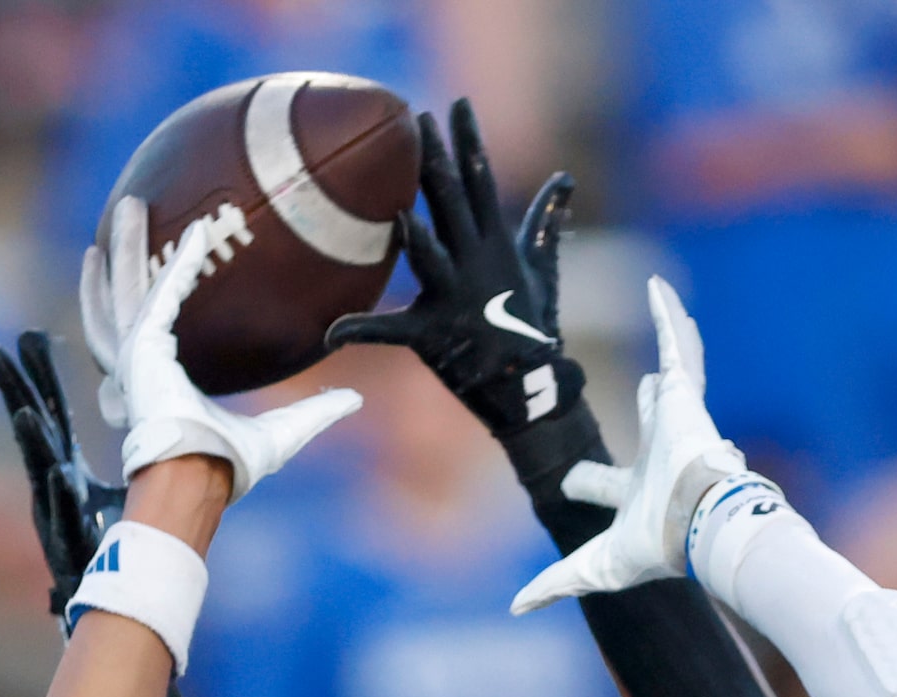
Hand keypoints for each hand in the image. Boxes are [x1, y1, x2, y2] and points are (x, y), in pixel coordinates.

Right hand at [0, 330, 125, 618]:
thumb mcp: (121, 490)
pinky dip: (61, 494)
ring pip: (43, 470)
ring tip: (25, 412)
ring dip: (33, 441)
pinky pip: (66, 515)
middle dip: (18, 392)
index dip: (42, 378)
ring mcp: (58, 513)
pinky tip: (59, 472)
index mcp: (66, 468)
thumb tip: (156, 420)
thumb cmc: (113, 542)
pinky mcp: (70, 543)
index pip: (53, 413)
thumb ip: (130, 456)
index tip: (30, 339)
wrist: (112, 596)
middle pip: (35, 430)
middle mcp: (55, 485)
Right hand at [81, 198, 361, 501]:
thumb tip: (355, 399)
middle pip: (128, 291)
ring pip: (123, 285)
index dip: (162, 284)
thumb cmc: (230, 464)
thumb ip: (315, 412)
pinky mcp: (142, 348)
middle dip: (126, 250)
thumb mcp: (282, 432)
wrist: (204, 478)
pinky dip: (180, 265)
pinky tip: (200, 234)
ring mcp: (135, 354)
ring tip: (128, 203)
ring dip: (124, 245)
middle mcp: (142, 361)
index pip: (158, 318)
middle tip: (132, 206)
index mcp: (164, 375)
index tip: (174, 252)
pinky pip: (161, 294)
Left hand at [326, 97, 583, 435]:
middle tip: (417, 121)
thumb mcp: (542, 270)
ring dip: (414, 234)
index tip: (457, 107)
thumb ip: (545, 223)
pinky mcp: (433, 336)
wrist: (533, 389)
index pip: (481, 183)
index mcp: (497, 246)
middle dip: (434, 163)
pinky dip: (361, 332)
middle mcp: (475, 265)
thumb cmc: (534, 329)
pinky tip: (332, 332)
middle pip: (451, 205)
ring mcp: (454, 299)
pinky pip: (391, 332)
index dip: (469, 143)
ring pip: (430, 257)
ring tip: (397, 208)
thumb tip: (564, 180)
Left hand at [511, 277, 747, 612]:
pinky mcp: (685, 393)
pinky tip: (658, 288)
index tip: (576, 480)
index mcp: (639, 493)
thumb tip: (517, 608)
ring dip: (672, 346)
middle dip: (651, 402)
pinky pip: (677, 343)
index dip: (590, 482)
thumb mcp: (593, 568)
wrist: (700, 525)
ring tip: (670, 317)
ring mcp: (677, 420)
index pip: (607, 483)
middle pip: (653, 419)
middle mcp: (661, 453)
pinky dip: (667, 315)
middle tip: (645, 386)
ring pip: (674, 373)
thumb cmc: (656, 547)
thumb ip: (555, 584)